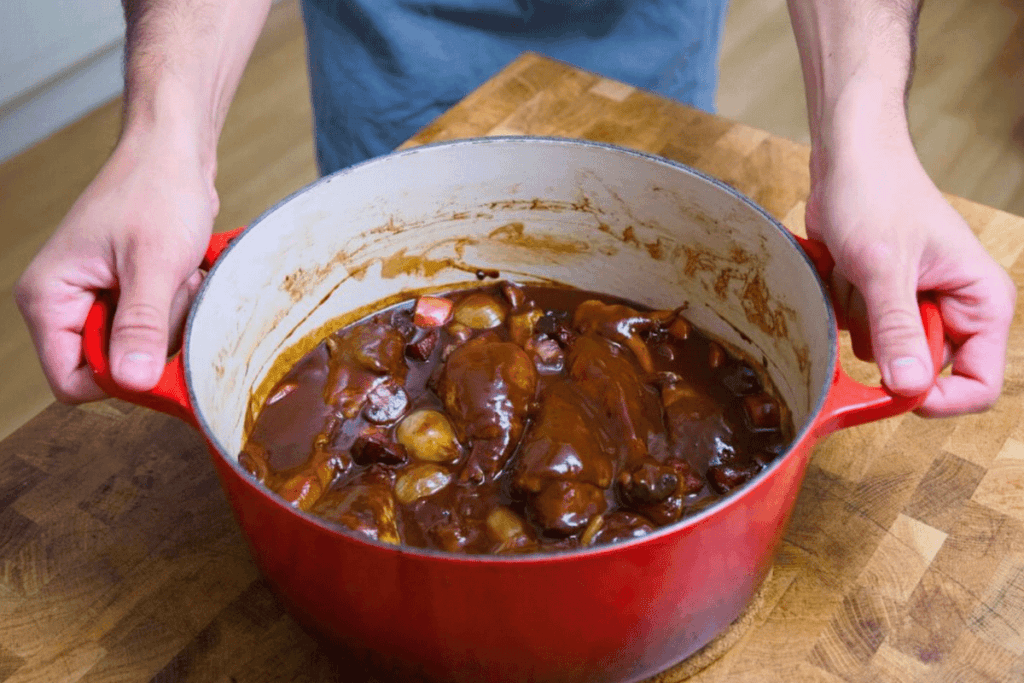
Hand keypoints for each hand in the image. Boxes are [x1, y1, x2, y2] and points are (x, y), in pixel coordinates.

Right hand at [15, 128, 216, 402]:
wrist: (174, 153)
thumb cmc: (157, 191)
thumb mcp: (154, 263)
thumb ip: (141, 325)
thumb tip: (132, 382)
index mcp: (48, 297)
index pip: (70, 381)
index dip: (117, 380)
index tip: (158, 356)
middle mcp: (62, 303)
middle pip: (110, 367)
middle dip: (151, 340)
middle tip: (171, 294)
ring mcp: (94, 299)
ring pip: (138, 349)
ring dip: (169, 322)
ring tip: (177, 277)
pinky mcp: (123, 294)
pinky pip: (153, 327)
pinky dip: (175, 308)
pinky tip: (182, 276)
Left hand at [806, 134, 1015, 416]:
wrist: (848, 158)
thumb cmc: (876, 193)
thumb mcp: (884, 266)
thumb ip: (897, 328)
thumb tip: (908, 387)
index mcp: (981, 303)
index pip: (978, 384)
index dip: (939, 399)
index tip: (895, 391)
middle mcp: (956, 310)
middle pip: (923, 372)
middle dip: (885, 346)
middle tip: (868, 302)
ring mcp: (917, 307)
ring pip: (884, 355)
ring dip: (859, 322)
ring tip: (857, 274)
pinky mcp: (883, 302)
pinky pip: (860, 333)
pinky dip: (845, 309)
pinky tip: (844, 271)